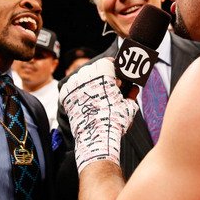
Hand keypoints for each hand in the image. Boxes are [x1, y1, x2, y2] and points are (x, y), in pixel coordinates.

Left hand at [59, 58, 137, 173]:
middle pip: (92, 68)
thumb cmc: (115, 120)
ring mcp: (74, 85)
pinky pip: (70, 87)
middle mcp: (87, 76)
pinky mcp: (66, 96)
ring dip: (87, 80)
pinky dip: (76, 90)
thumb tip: (134, 89)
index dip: (112, 65)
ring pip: (80, 76)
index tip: (115, 69)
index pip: (106, 62)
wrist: (96, 137)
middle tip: (106, 82)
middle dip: (100, 74)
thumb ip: (131, 94)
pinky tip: (84, 97)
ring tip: (94, 90)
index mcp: (104, 74)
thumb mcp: (128, 106)